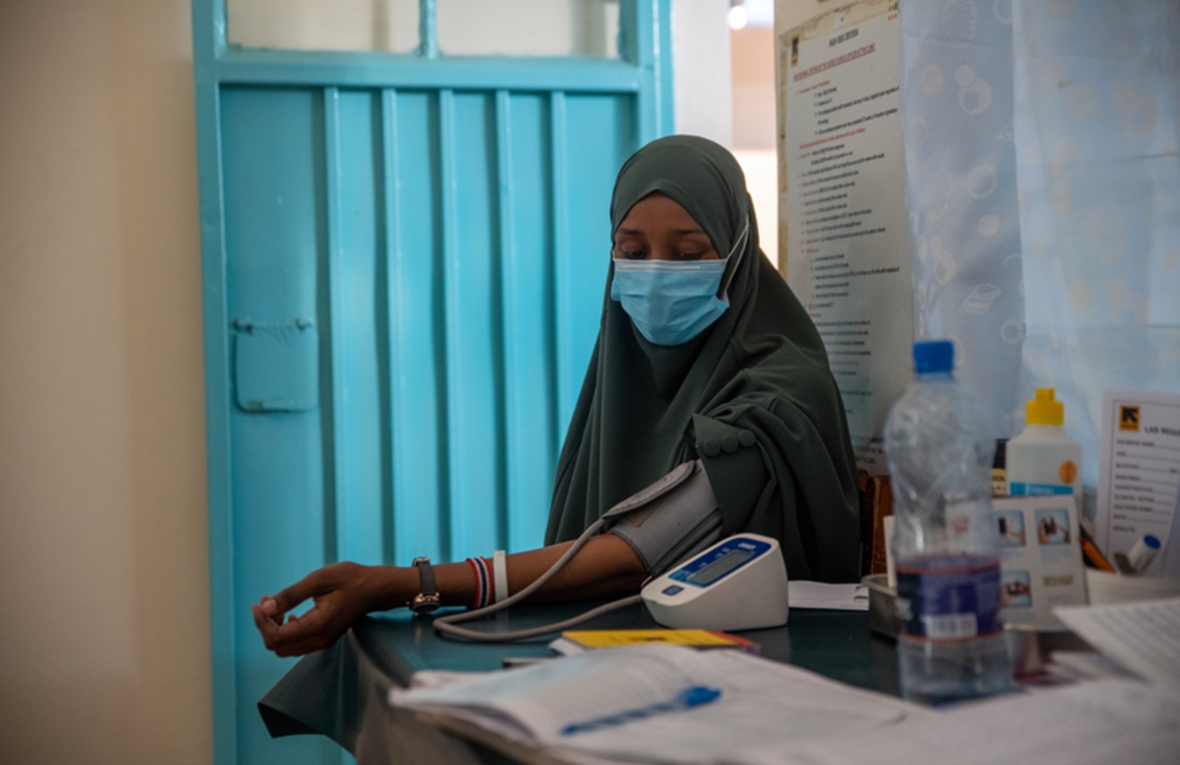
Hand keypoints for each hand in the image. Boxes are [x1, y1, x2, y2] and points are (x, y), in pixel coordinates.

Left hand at [252, 562, 390, 656]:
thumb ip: (290, 596)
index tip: (258, 603)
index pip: (276, 638)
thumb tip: (264, 607)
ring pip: (286, 647)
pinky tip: (289, 614)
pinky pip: (296, 644)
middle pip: (278, 647)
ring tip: (276, 606)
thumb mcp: (319, 580)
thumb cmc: (352, 580)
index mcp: (317, 627)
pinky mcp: (324, 639)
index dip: (261, 622)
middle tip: (266, 602)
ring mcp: (322, 642)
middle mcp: (319, 640)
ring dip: (275, 629)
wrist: (376, 588)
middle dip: (266, 626)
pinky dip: (286, 631)